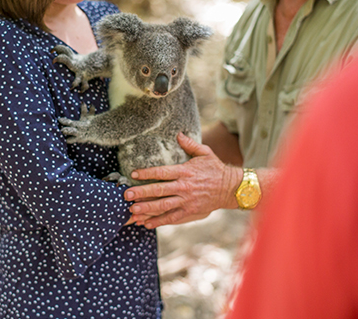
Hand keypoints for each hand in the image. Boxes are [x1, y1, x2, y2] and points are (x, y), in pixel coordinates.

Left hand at [124, 133, 239, 228]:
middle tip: (126, 195)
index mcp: (185, 171)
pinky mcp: (190, 211)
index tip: (133, 173)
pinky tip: (146, 223)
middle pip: (159, 190)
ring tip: (132, 210)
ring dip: (147, 208)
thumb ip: (189, 144)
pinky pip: (172, 217)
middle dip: (141, 192)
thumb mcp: (205, 152)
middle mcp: (184, 186)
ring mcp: (186, 200)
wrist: (231, 187)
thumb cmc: (216, 169)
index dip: (147, 173)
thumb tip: (178, 134)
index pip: (162, 172)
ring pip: (163, 206)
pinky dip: (158, 221)